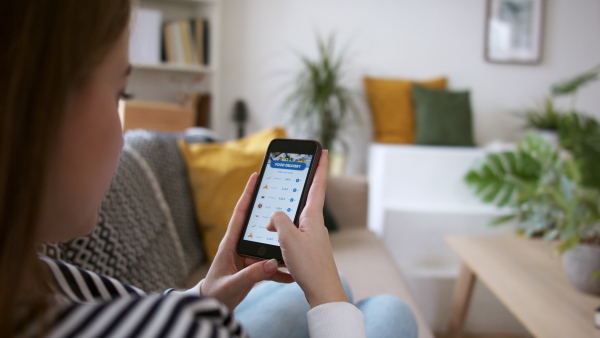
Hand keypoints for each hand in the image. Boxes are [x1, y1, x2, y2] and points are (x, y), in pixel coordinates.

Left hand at [200, 173, 293, 310]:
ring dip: (280, 241)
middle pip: (257, 223)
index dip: (247, 194)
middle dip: (270, 210)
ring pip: (267, 243)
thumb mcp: (233, 285)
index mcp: (230, 244)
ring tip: (296, 233)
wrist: (212, 308)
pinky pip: (270, 264)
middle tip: (284, 194)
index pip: (240, 214)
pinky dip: (281, 268)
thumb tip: (273, 263)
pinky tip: (292, 271)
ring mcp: (248, 257)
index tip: (255, 176)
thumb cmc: (215, 294)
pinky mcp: (253, 268)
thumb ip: (252, 275)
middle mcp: (239, 246)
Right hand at [266, 150, 347, 307]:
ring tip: (276, 207)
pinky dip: (284, 227)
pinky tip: (275, 234)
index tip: (325, 150)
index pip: (318, 185)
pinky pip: (294, 230)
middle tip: (302, 167)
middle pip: (308, 197)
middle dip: (304, 183)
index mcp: (313, 217)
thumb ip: (278, 220)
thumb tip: (274, 217)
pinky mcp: (309, 247)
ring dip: (288, 210)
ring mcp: (313, 235)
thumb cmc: (309, 265)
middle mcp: (315, 223)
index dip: (320, 166)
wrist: (323, 290)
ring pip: (297, 216)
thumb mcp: (288, 238)